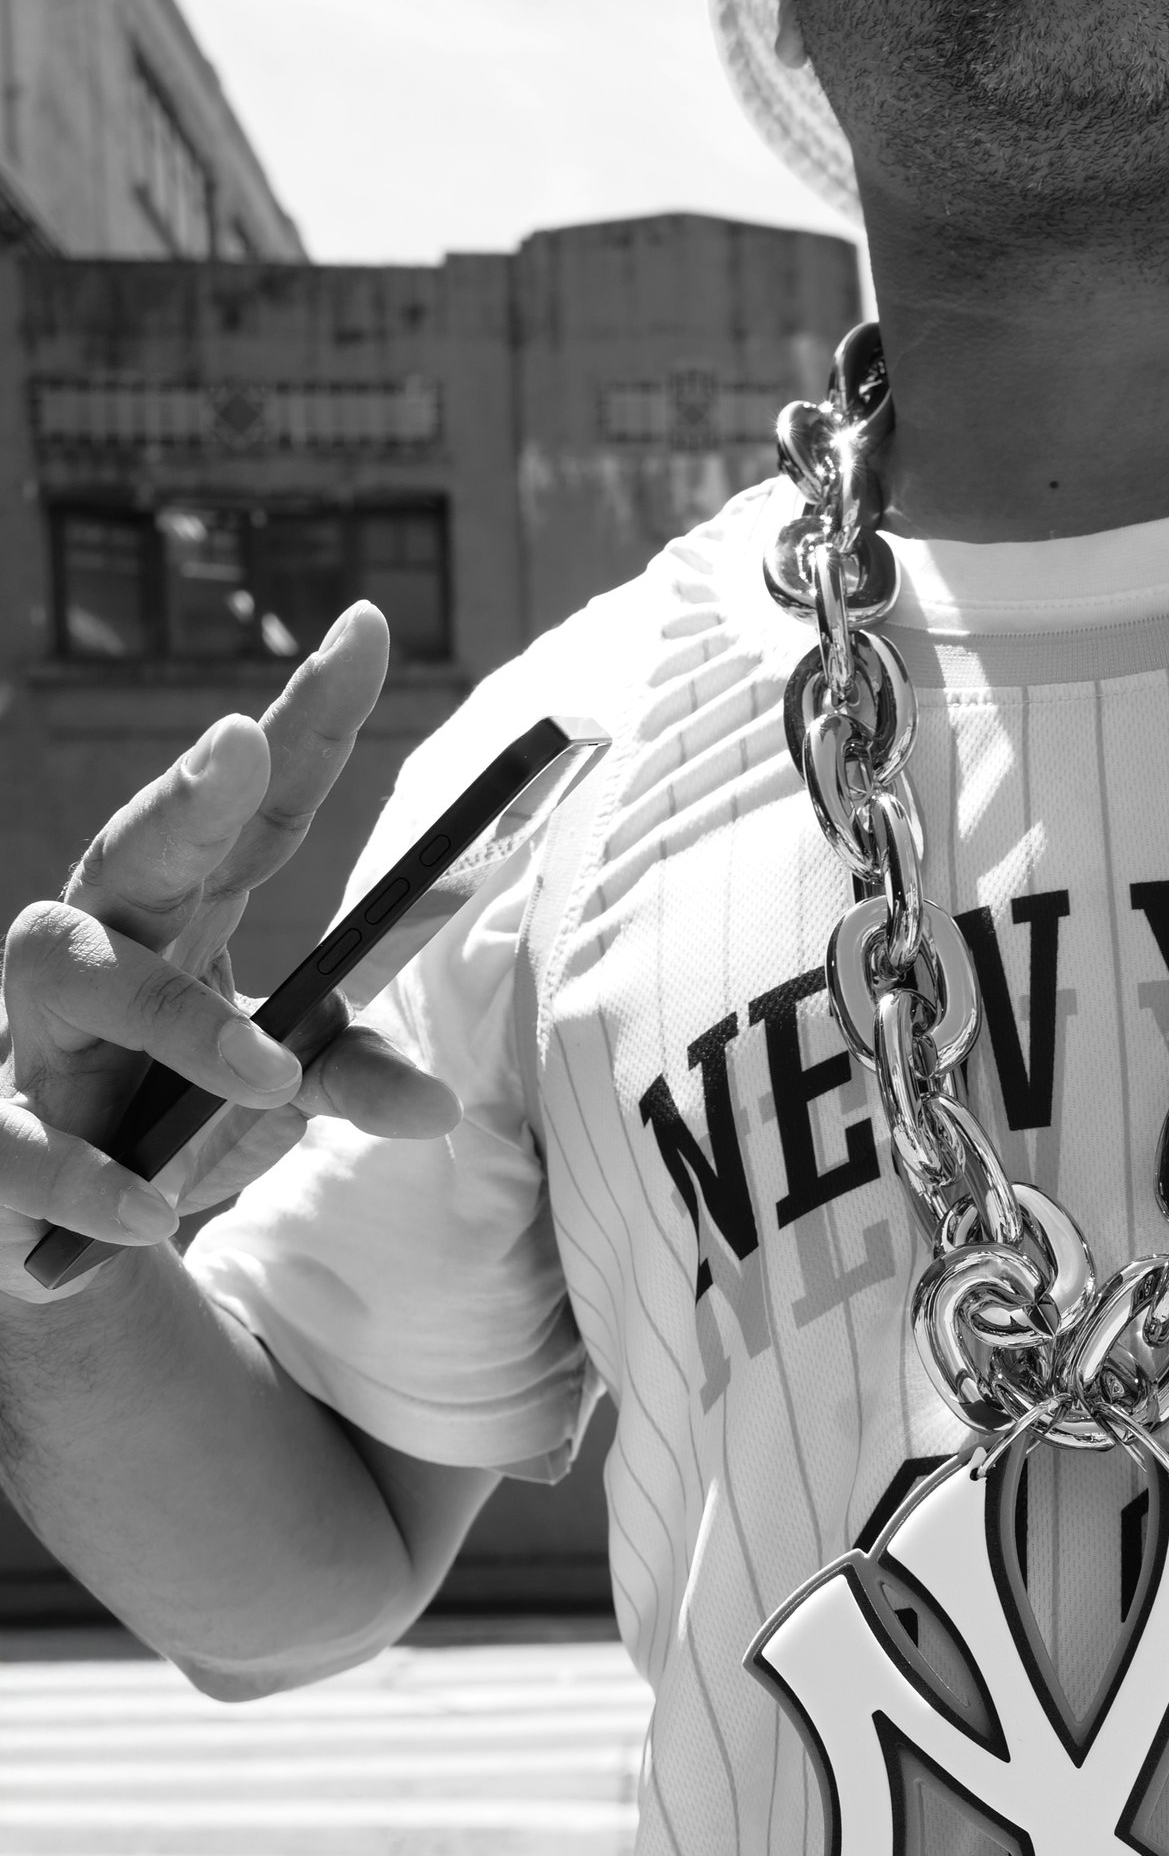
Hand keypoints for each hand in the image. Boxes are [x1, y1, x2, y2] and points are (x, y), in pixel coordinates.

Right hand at [0, 605, 460, 1300]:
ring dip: (179, 1020)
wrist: (57, 1228)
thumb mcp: (279, 1091)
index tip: (365, 627)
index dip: (306, 718)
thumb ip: (352, 1078)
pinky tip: (151, 1212)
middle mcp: (100, 941)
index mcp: (185, 910)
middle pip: (141, 845)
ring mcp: (35, 1027)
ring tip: (272, 1076)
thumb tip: (440, 1101)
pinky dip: (92, 1179)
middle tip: (243, 740)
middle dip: (188, 790)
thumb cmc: (170, 1114)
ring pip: (84, 976)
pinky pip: (26, 1144)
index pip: (257, 804)